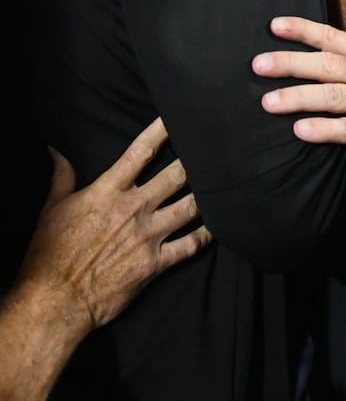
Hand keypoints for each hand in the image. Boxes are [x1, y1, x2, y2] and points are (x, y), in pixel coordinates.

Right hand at [16, 117, 211, 333]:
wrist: (55, 300)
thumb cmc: (50, 253)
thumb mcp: (52, 209)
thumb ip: (61, 177)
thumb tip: (55, 150)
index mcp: (109, 191)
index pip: (140, 152)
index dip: (162, 130)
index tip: (177, 117)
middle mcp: (135, 207)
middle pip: (176, 175)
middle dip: (196, 161)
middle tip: (213, 151)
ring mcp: (149, 234)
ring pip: (190, 206)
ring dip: (208, 194)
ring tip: (223, 182)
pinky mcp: (156, 262)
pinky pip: (191, 244)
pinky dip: (207, 235)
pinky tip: (217, 225)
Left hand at [256, 16, 345, 159]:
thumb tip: (339, 63)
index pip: (336, 39)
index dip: (305, 30)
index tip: (274, 24)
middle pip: (328, 64)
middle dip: (290, 62)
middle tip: (257, 63)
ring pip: (335, 95)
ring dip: (299, 97)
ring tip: (268, 102)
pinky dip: (326, 130)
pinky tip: (302, 132)